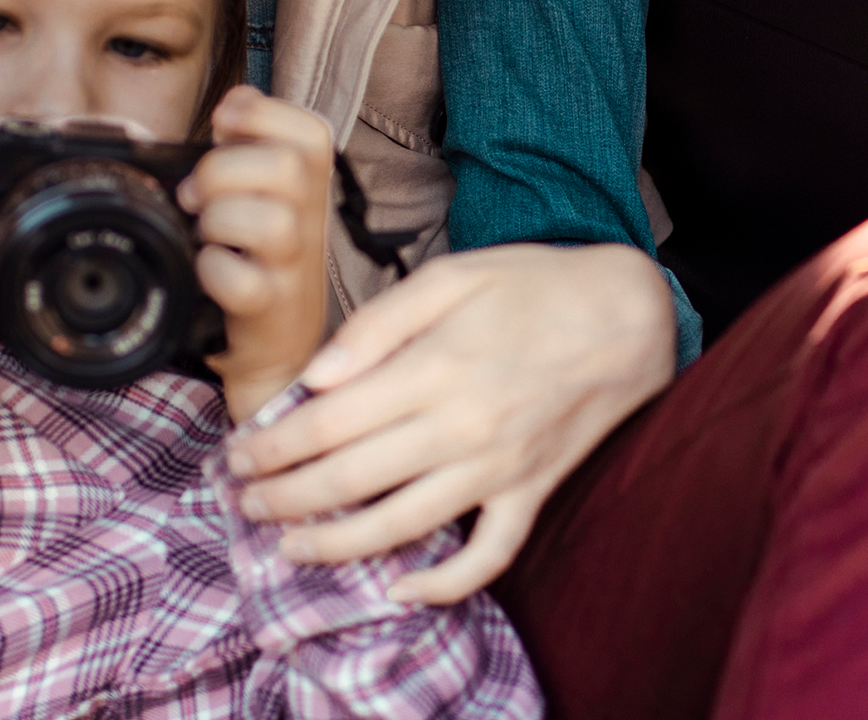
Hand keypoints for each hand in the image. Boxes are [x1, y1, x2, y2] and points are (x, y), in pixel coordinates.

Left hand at [177, 87, 331, 421]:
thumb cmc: (260, 259)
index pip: (309, 129)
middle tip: (196, 194)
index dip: (258, 116)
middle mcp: (313, 222)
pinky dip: (212, 269)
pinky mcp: (271, 309)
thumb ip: (251, 144)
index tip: (223, 129)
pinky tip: (206, 269)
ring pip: (271, 222)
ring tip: (203, 232)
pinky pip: (242, 281)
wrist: (276, 345)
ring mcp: (295, 267)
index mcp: (312, 185)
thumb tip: (234, 99)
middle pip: (289, 168)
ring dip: (219, 219)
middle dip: (224, 169)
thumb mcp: (264, 194)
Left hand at [228, 242, 674, 602]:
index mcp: (435, 369)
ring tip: (289, 546)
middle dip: (285, 497)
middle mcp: (462, 428)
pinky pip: (487, 557)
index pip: (329, 422)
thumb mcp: (452, 276)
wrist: (629, 315)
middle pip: (351, 480)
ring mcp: (499, 469)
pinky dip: (444, 585)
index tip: (237, 452)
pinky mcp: (531, 493)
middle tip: (244, 500)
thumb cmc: (534, 287)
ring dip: (336, 545)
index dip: (273, 445)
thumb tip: (317, 374)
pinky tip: (399, 591)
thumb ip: (379, 324)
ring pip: (403, 527)